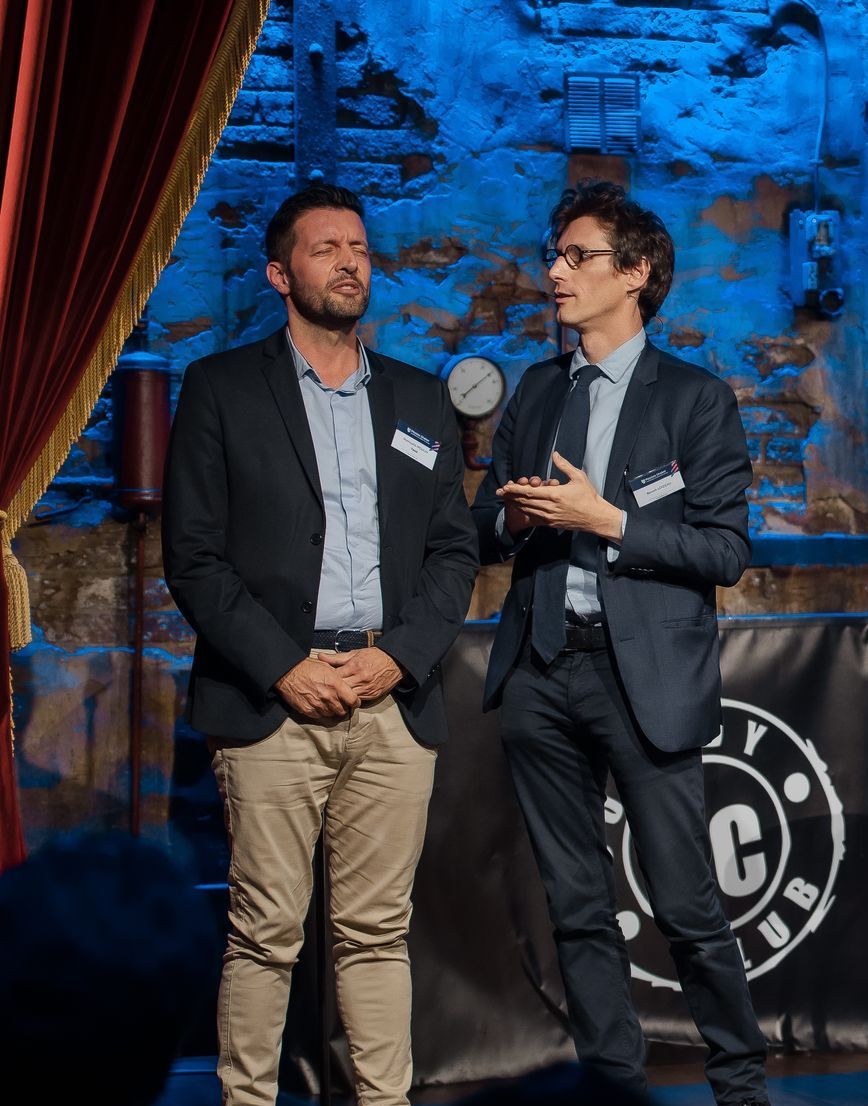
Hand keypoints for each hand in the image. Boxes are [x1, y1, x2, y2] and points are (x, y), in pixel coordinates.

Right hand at [275, 657, 360, 718]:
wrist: (287, 672)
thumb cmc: (307, 667)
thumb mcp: (327, 667)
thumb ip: (338, 678)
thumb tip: (346, 685)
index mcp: (335, 684)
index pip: (352, 700)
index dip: (355, 702)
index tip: (354, 701)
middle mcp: (328, 696)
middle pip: (342, 710)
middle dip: (343, 707)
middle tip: (341, 703)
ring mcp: (318, 704)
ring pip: (331, 714)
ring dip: (332, 710)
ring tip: (329, 704)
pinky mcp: (308, 710)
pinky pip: (319, 716)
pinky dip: (321, 712)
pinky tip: (319, 705)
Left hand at [318, 646, 403, 701]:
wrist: (395, 662)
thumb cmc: (374, 656)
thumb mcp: (355, 653)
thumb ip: (337, 657)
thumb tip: (320, 656)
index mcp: (355, 666)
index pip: (335, 677)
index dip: (327, 679)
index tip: (322, 680)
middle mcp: (361, 679)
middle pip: (341, 689)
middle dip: (332, 690)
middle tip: (325, 691)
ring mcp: (367, 688)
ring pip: (348, 697)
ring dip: (341, 697)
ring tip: (333, 696)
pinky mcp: (373, 695)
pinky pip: (358, 701)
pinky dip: (351, 700)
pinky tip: (346, 698)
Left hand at [497, 452, 622, 538]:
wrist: (595, 517)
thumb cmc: (588, 496)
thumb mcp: (578, 477)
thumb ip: (564, 465)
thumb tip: (554, 454)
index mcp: (555, 494)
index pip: (529, 492)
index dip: (515, 489)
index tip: (505, 486)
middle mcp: (549, 507)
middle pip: (524, 501)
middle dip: (510, 496)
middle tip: (499, 492)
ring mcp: (549, 517)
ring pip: (527, 510)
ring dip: (515, 504)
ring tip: (506, 499)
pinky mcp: (551, 523)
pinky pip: (534, 518)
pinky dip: (525, 512)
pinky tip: (519, 509)